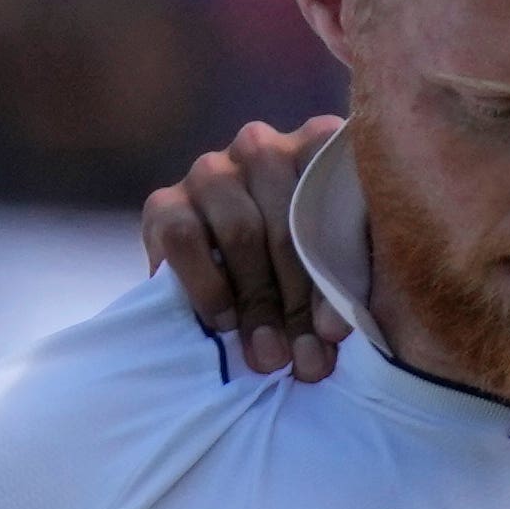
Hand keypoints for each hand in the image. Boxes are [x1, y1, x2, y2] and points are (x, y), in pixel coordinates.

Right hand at [143, 115, 347, 380]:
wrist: (226, 280)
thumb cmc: (301, 274)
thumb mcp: (334, 269)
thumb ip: (344, 284)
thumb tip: (327, 333)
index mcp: (317, 148)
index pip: (336, 191)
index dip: (342, 265)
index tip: (339, 329)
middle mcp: (262, 147)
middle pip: (287, 223)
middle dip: (300, 303)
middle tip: (308, 361)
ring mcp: (211, 171)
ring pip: (240, 231)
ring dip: (258, 302)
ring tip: (269, 356)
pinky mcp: (164, 202)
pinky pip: (184, 240)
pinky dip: (207, 287)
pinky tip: (224, 322)